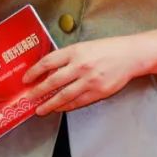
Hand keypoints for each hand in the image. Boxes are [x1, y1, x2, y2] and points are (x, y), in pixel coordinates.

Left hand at [23, 37, 145, 114]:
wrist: (130, 56)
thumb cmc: (107, 49)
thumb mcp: (84, 47)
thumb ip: (67, 58)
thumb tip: (49, 71)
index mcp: (75, 51)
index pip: (48, 62)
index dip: (34, 72)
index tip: (26, 79)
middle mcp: (80, 66)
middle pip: (53, 81)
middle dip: (38, 91)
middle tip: (28, 98)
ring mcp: (90, 80)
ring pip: (64, 96)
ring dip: (50, 104)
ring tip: (40, 109)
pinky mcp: (98, 92)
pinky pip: (78, 102)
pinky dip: (67, 106)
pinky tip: (59, 108)